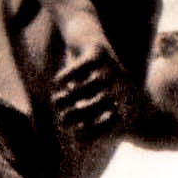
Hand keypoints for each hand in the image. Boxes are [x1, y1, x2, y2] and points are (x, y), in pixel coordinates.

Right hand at [53, 22, 132, 142]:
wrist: (86, 32)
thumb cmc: (84, 68)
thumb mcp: (84, 92)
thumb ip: (82, 114)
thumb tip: (76, 145)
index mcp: (121, 94)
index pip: (111, 116)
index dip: (95, 128)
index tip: (77, 138)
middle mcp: (120, 81)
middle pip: (103, 103)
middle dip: (82, 114)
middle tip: (63, 122)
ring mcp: (111, 65)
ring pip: (92, 86)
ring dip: (73, 96)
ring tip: (57, 102)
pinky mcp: (98, 50)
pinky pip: (84, 66)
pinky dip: (69, 75)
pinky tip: (56, 82)